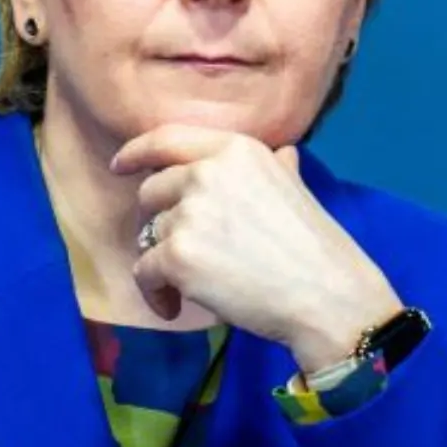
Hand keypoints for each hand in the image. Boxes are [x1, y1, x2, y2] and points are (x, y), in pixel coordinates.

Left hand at [114, 124, 401, 370]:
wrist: (327, 295)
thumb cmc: (316, 246)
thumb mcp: (296, 188)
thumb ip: (275, 167)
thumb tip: (282, 155)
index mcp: (235, 149)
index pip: (166, 139)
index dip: (136, 152)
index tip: (120, 166)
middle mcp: (207, 171)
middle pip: (152, 192)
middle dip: (160, 222)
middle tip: (184, 251)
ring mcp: (190, 212)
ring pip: (149, 235)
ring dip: (163, 262)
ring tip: (192, 285)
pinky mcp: (177, 254)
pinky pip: (144, 272)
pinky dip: (155, 294)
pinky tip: (175, 307)